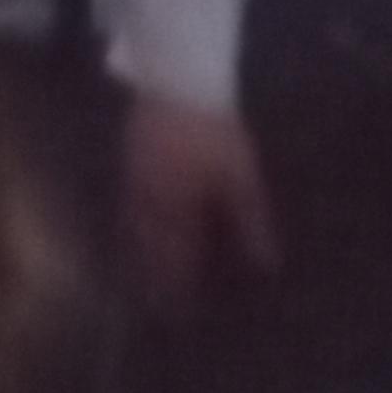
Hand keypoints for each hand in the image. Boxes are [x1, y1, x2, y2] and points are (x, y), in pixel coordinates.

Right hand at [123, 92, 277, 314]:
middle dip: (152, 278)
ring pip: (132, 229)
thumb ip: (250, 221)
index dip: (178, 287)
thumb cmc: (214, 130)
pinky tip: (135, 228)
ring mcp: (133, 180)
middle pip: (147, 250)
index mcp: (177, 209)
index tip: (179, 314)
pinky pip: (127, 204)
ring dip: (138, 254)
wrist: (178, 78)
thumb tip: (264, 265)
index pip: (175, 259)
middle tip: (154, 303)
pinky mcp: (127, 159)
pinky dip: (131, 225)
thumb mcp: (240, 177)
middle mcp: (149, 202)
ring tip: (141, 275)